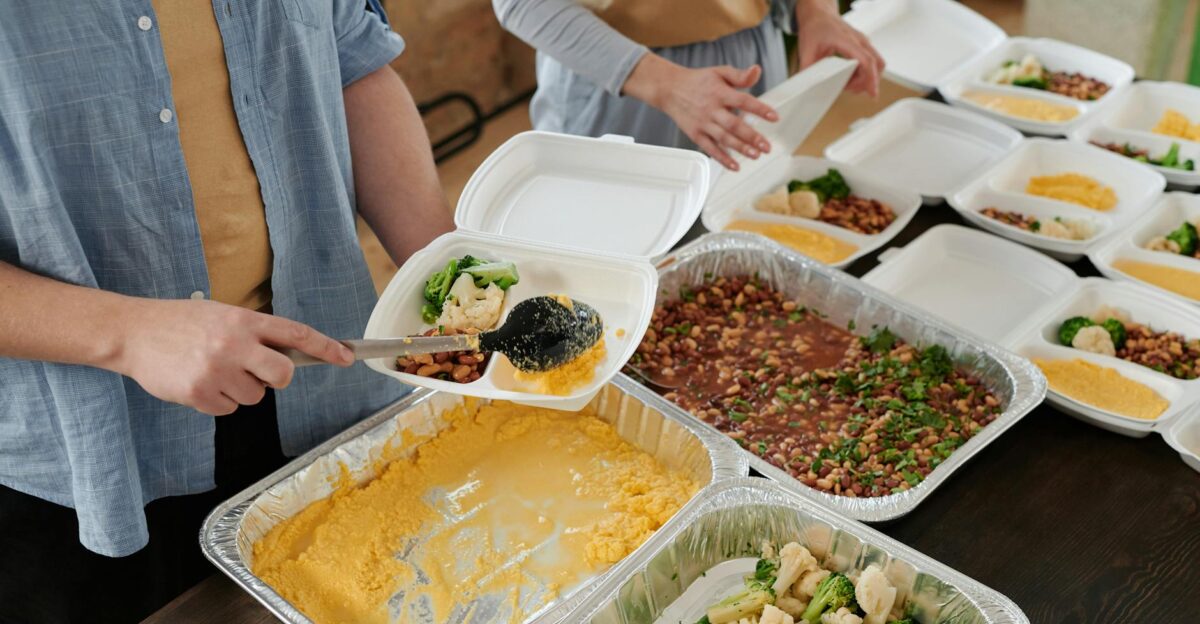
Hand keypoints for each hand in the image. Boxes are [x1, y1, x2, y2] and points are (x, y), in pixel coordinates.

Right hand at [112, 299, 352, 414]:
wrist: (134, 332)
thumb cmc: (182, 323)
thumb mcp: (222, 315)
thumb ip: (254, 333)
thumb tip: (291, 354)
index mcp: (244, 320)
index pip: (296, 335)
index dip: (326, 347)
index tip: (347, 357)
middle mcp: (234, 344)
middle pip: (284, 374)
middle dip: (277, 379)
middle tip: (258, 372)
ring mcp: (217, 370)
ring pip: (255, 396)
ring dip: (240, 389)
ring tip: (213, 370)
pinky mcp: (199, 393)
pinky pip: (229, 409)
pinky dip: (218, 401)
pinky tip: (199, 382)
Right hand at [624, 53, 779, 170]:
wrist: (669, 88)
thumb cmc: (697, 81)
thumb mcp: (719, 72)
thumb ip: (739, 75)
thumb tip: (757, 71)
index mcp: (720, 93)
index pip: (743, 101)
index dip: (759, 109)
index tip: (774, 117)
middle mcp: (712, 109)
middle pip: (734, 124)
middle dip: (752, 136)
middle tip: (767, 146)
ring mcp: (703, 124)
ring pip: (724, 138)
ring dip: (740, 148)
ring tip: (755, 155)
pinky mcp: (696, 134)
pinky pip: (710, 149)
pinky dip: (722, 158)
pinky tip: (734, 166)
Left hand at [795, 0, 884, 96]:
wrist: (818, 14)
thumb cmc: (814, 29)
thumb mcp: (806, 51)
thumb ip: (807, 70)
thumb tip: (807, 88)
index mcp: (846, 40)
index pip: (866, 60)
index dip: (870, 78)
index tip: (873, 93)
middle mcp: (859, 40)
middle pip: (876, 64)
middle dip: (867, 81)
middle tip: (849, 89)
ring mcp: (863, 42)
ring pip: (875, 63)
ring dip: (864, 78)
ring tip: (846, 83)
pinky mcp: (862, 46)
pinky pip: (870, 61)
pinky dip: (863, 73)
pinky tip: (848, 77)